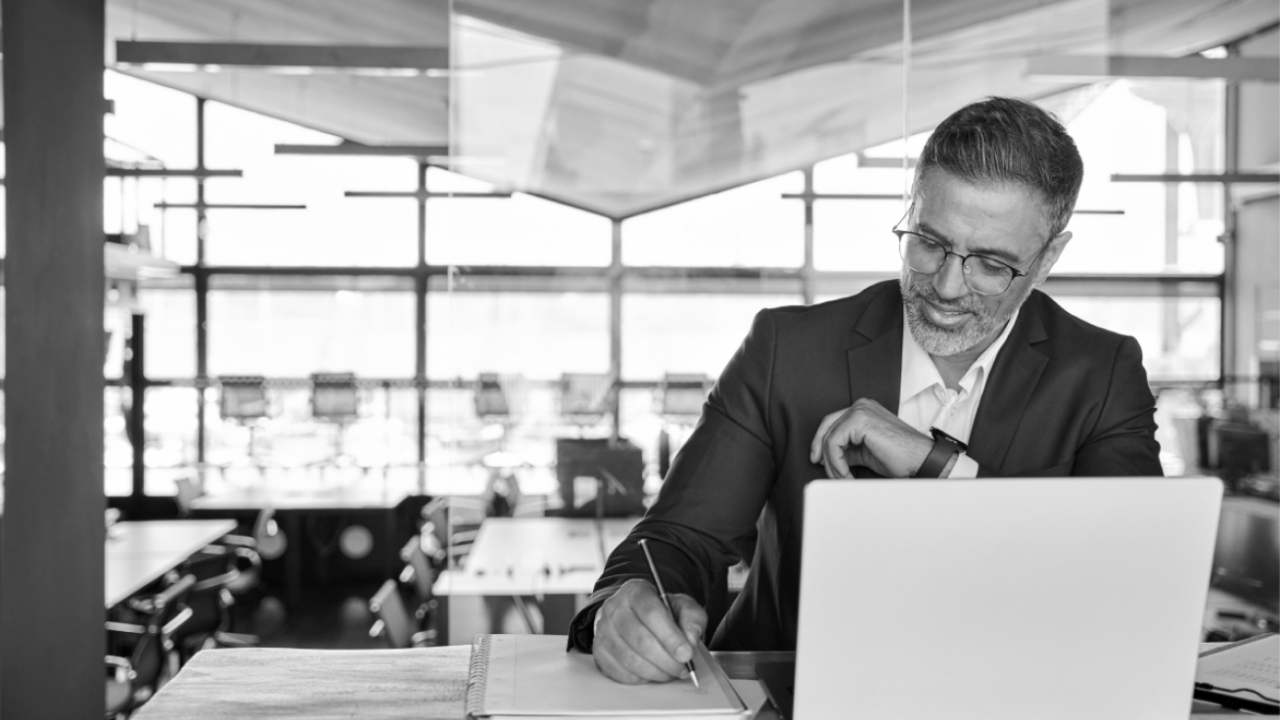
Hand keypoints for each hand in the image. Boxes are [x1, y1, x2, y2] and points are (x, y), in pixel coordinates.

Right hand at [592, 578, 707, 683]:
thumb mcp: (681, 606)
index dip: (671, 637)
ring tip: (672, 671)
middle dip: (667, 660)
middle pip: (641, 640)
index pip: (652, 614)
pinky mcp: (599, 652)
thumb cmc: (660, 611)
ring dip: (657, 672)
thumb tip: (691, 640)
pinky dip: (642, 678)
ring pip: (631, 660)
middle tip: (683, 668)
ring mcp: (603, 631)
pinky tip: (654, 672)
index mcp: (635, 591)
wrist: (634, 615)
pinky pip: (622, 673)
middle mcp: (614, 608)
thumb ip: (692, 619)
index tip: (686, 654)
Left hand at [808, 398, 932, 477]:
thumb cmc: (900, 457)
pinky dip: (836, 462)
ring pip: (830, 437)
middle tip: (822, 469)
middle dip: (821, 451)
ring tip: (841, 477)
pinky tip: (845, 474)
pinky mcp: (860, 420)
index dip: (821, 442)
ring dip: (832, 463)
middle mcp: (861, 406)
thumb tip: (828, 458)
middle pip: (827, 427)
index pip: (832, 423)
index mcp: (863, 410)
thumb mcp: (865, 452)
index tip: (820, 460)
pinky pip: (835, 443)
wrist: (920, 460)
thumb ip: (848, 450)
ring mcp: (860, 410)